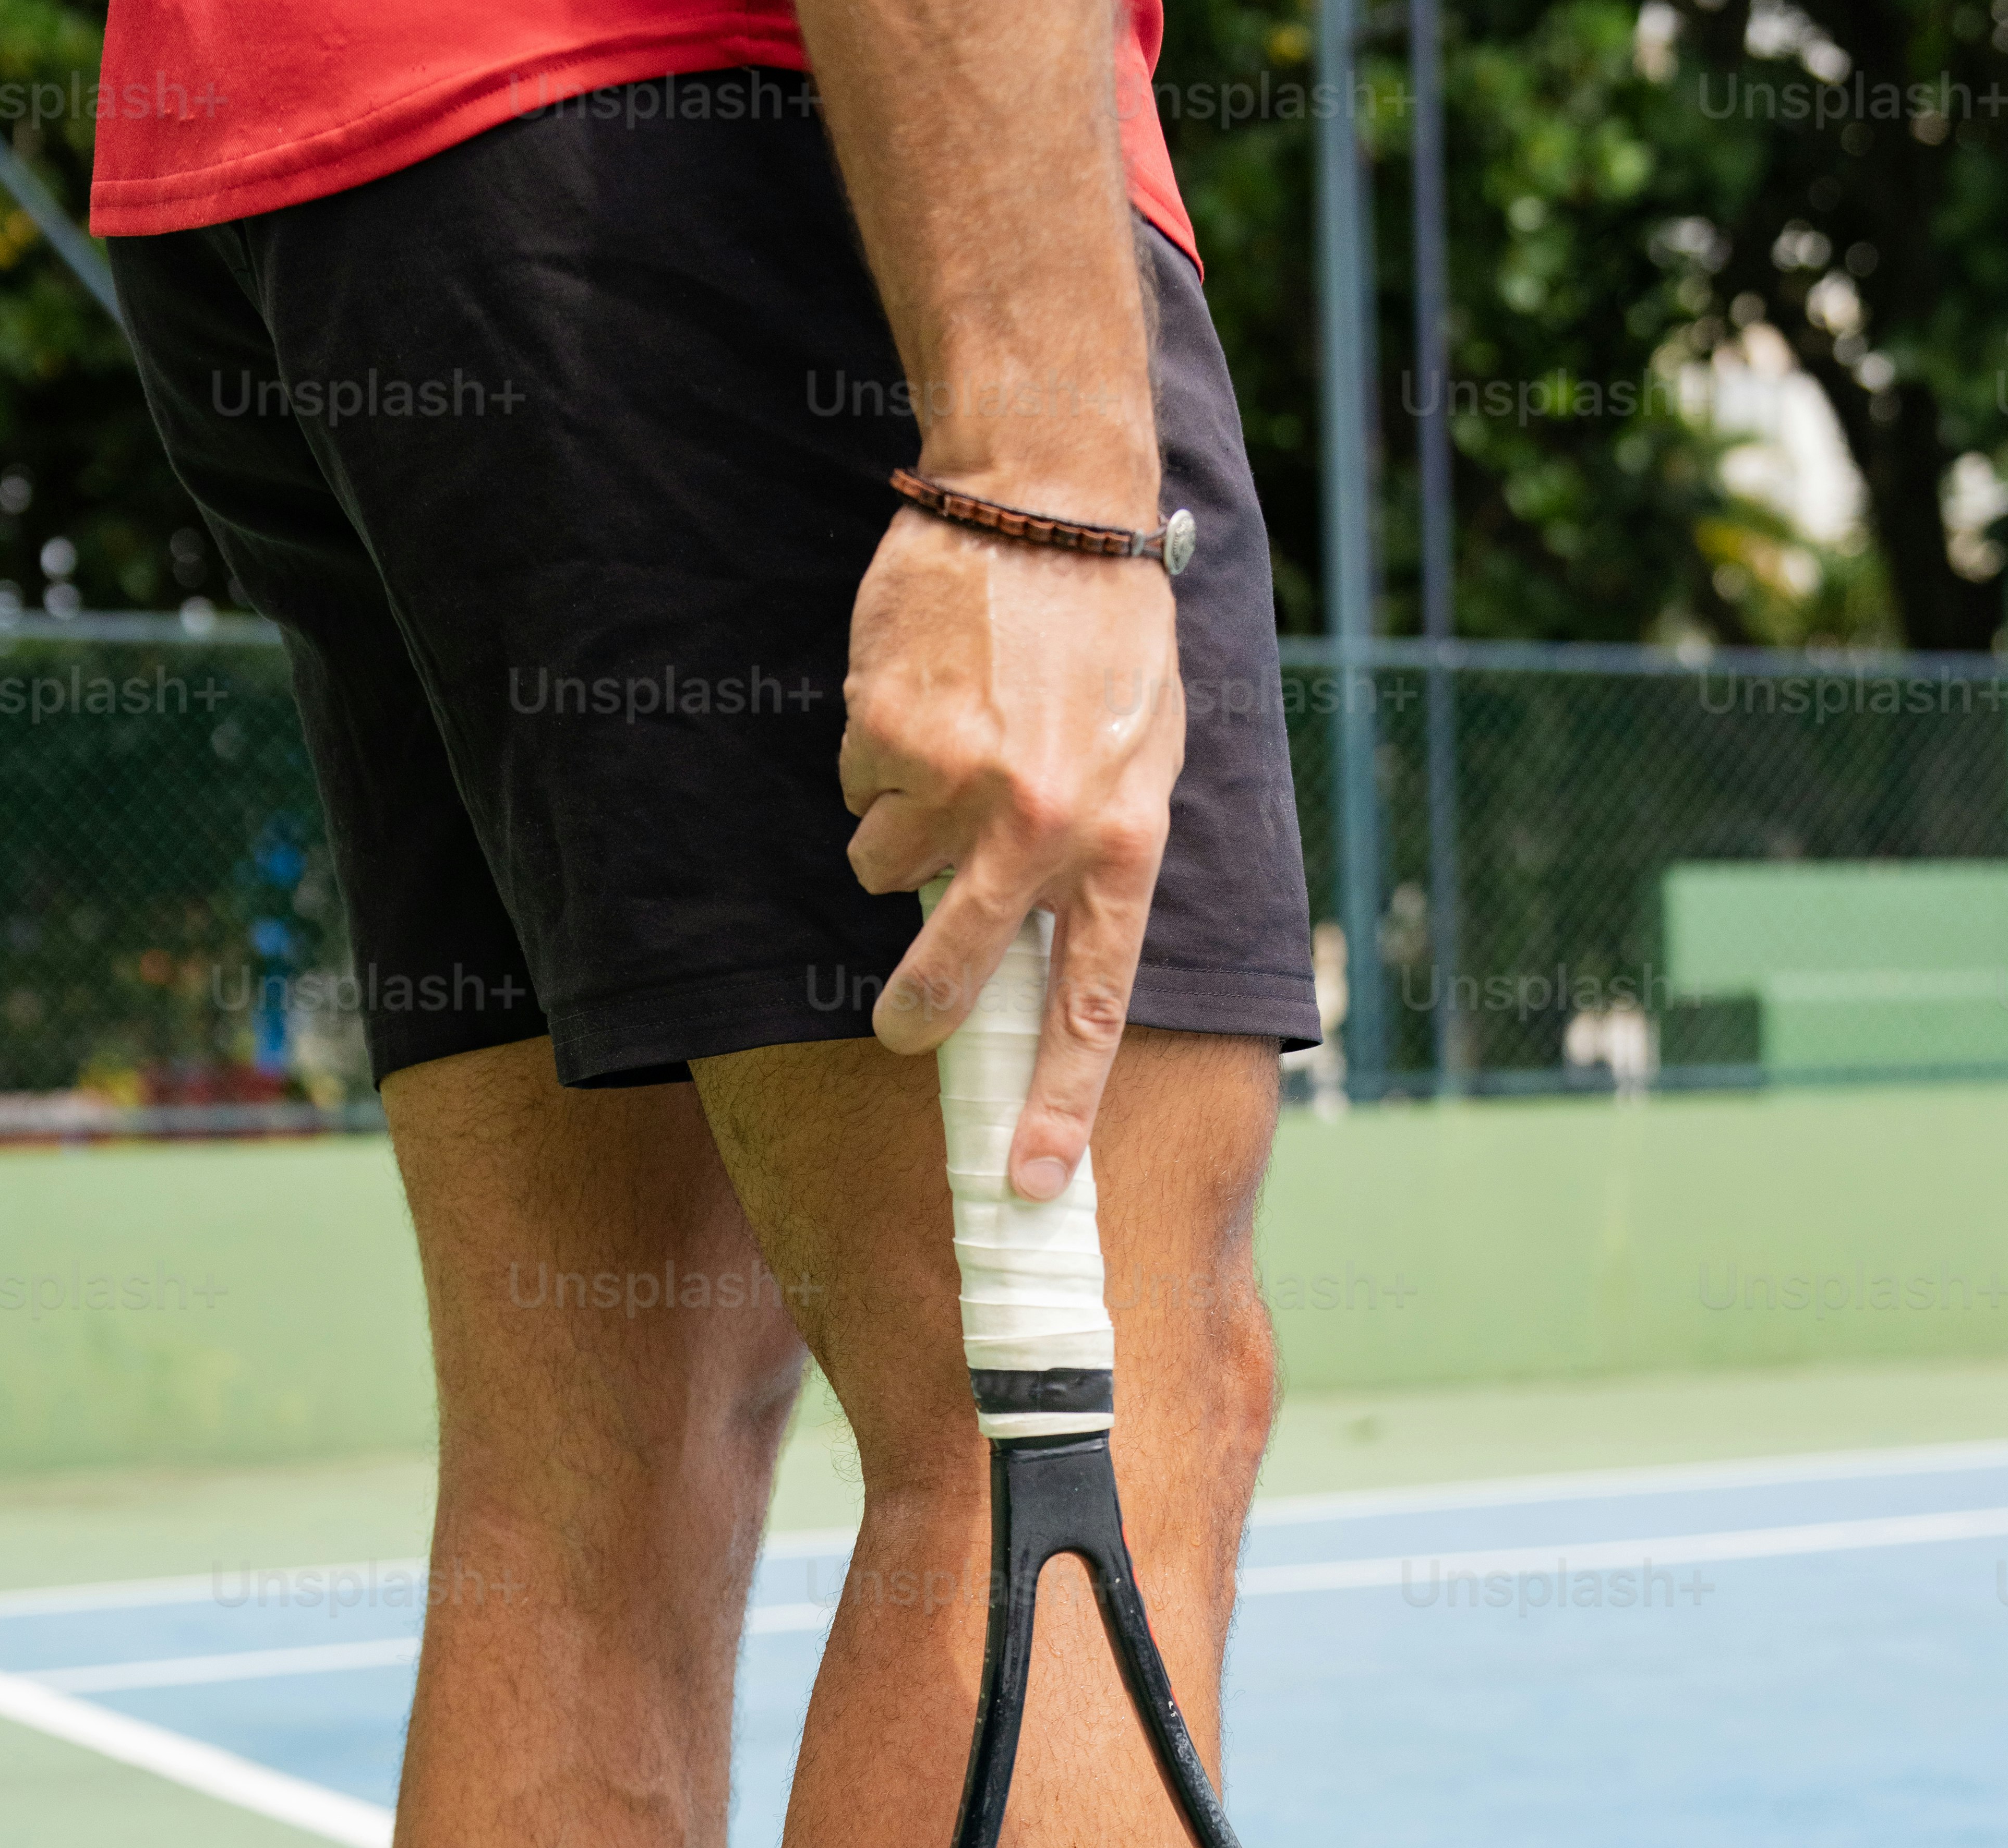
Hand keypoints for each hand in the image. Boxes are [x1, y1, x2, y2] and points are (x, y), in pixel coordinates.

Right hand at [839, 506, 1184, 1197]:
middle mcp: (1041, 825)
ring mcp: (958, 780)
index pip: (1087, 1007)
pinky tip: (922, 697)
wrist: (1047, 504)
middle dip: (921, 1009)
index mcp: (1121, 843)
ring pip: (888, 866)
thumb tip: (1052, 956)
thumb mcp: (1148, 757)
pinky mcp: (889, 730)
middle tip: (901, 1026)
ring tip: (949, 752)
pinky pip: (859, 786)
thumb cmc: (1108, 640)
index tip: (1028, 1183)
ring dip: (903, 829)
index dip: (1055, 1106)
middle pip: (957, 968)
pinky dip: (878, 757)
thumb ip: (1102, 858)